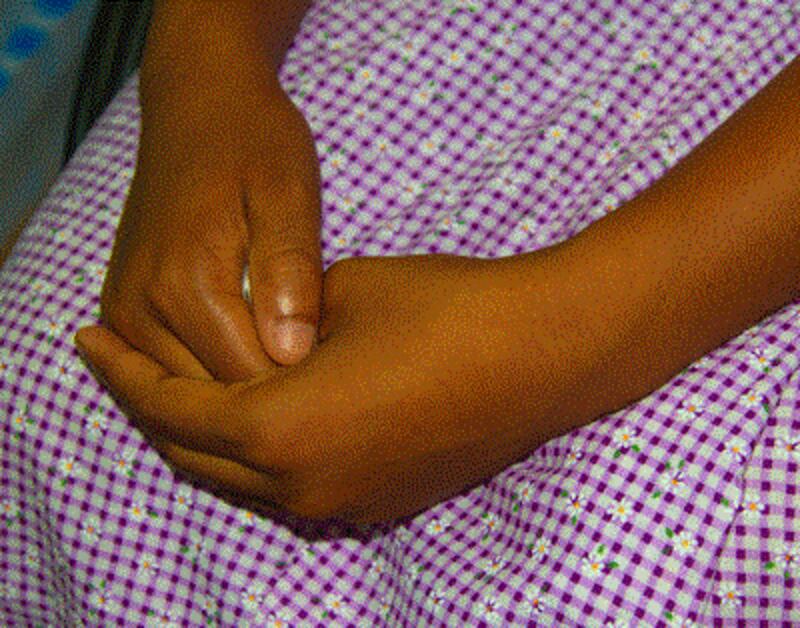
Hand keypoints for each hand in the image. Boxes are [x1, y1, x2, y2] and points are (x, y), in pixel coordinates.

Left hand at [76, 252, 586, 523]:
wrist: (543, 352)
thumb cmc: (444, 310)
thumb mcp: (341, 292)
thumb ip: (281, 322)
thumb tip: (266, 335)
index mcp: (279, 429)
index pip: (170, 409)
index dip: (122, 372)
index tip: (88, 341)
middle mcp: (301, 486)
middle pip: (195, 456)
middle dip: (153, 409)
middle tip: (127, 365)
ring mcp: (344, 504)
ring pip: (244, 479)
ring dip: (208, 436)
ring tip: (192, 387)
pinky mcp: (381, 502)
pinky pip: (295, 487)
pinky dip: (262, 454)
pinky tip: (267, 413)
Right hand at [100, 66, 322, 382]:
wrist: (197, 106)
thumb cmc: (254, 144)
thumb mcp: (289, 193)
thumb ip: (288, 269)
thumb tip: (289, 353)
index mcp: (186, 285)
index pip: (250, 382)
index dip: (301, 391)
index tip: (342, 375)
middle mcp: (142, 309)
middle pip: (214, 401)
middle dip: (271, 402)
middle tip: (327, 380)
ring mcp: (124, 314)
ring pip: (186, 397)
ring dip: (239, 398)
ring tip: (294, 370)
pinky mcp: (122, 311)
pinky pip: (165, 375)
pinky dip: (208, 382)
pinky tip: (252, 364)